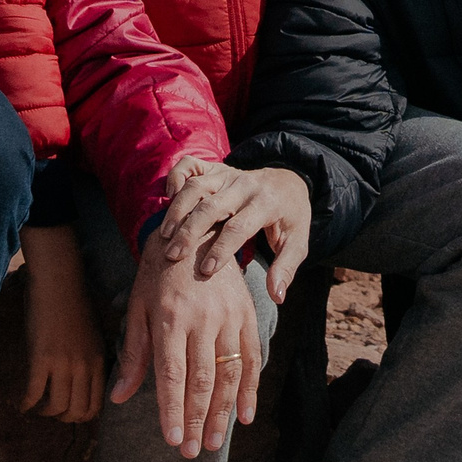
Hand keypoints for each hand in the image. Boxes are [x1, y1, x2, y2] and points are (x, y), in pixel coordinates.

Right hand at [18, 225, 103, 422]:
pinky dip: (26, 403)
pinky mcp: (41, 359)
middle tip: (50, 410)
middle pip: (77, 411)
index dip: (81, 415)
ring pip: (56, 406)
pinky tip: (21, 403)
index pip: (96, 405)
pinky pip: (34, 393)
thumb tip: (82, 382)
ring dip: (44, 411)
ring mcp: (63, 363)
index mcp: (98, 360)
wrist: (58, 282)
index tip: (68, 411)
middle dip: (62, 417)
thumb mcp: (92, 335)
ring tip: (36, 405)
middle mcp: (84, 366)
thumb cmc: (73, 303)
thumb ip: (89, 359)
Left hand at [109, 223, 264, 457]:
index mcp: (171, 317)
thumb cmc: (158, 273)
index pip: (172, 374)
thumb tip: (119, 396)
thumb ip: (134, 354)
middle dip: (197, 419)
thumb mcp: (138, 308)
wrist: (194, 229)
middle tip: (193, 451)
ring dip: (223, 411)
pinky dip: (250, 387)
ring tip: (215, 441)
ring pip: (229, 372)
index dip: (173, 410)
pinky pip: (252, 355)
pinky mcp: (246, 312)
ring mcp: (228, 315)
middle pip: (202, 379)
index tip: (173, 440)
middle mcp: (202, 318)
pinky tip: (245, 414)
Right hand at [158, 158, 311, 302]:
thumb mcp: (297, 243)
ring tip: (164, 236)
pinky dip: (176, 176)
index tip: (206, 271)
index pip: (239, 226)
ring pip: (197, 186)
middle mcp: (244, 185)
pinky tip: (168, 198)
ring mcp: (228, 174)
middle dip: (190, 231)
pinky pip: (190, 164)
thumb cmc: (290, 219)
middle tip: (173, 256)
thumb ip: (286, 269)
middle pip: (211, 205)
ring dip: (178, 209)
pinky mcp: (216, 168)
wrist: (289, 182)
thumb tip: (277, 297)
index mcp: (266, 203)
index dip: (221, 249)